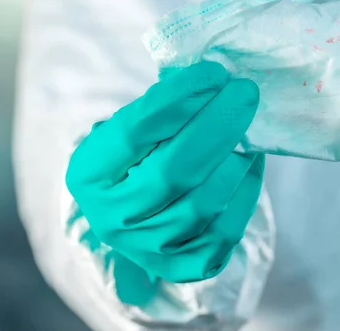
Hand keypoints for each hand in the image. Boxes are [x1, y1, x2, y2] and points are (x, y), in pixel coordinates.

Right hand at [66, 61, 263, 282]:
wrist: (139, 213)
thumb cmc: (140, 158)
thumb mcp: (133, 130)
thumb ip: (163, 108)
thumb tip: (215, 79)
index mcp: (89, 174)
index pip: (135, 132)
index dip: (179, 99)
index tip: (214, 72)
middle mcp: (113, 218)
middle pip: (172, 171)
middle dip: (217, 125)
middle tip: (245, 92)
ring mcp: (148, 247)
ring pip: (204, 202)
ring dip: (235, 157)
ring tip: (248, 125)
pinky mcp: (185, 265)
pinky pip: (227, 228)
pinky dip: (246, 189)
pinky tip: (250, 161)